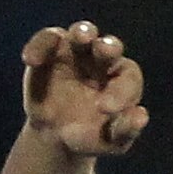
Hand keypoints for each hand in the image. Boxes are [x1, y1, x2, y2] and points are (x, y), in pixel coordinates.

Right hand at [21, 23, 147, 157]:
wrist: (55, 136)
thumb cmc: (90, 136)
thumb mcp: (109, 141)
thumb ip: (125, 130)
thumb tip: (141, 116)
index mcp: (122, 80)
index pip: (128, 78)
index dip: (121, 91)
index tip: (106, 109)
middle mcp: (102, 61)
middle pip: (109, 46)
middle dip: (108, 47)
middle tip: (105, 50)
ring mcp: (76, 53)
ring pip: (81, 33)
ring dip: (82, 32)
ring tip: (79, 37)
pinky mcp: (50, 52)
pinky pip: (46, 41)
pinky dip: (39, 46)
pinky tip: (30, 60)